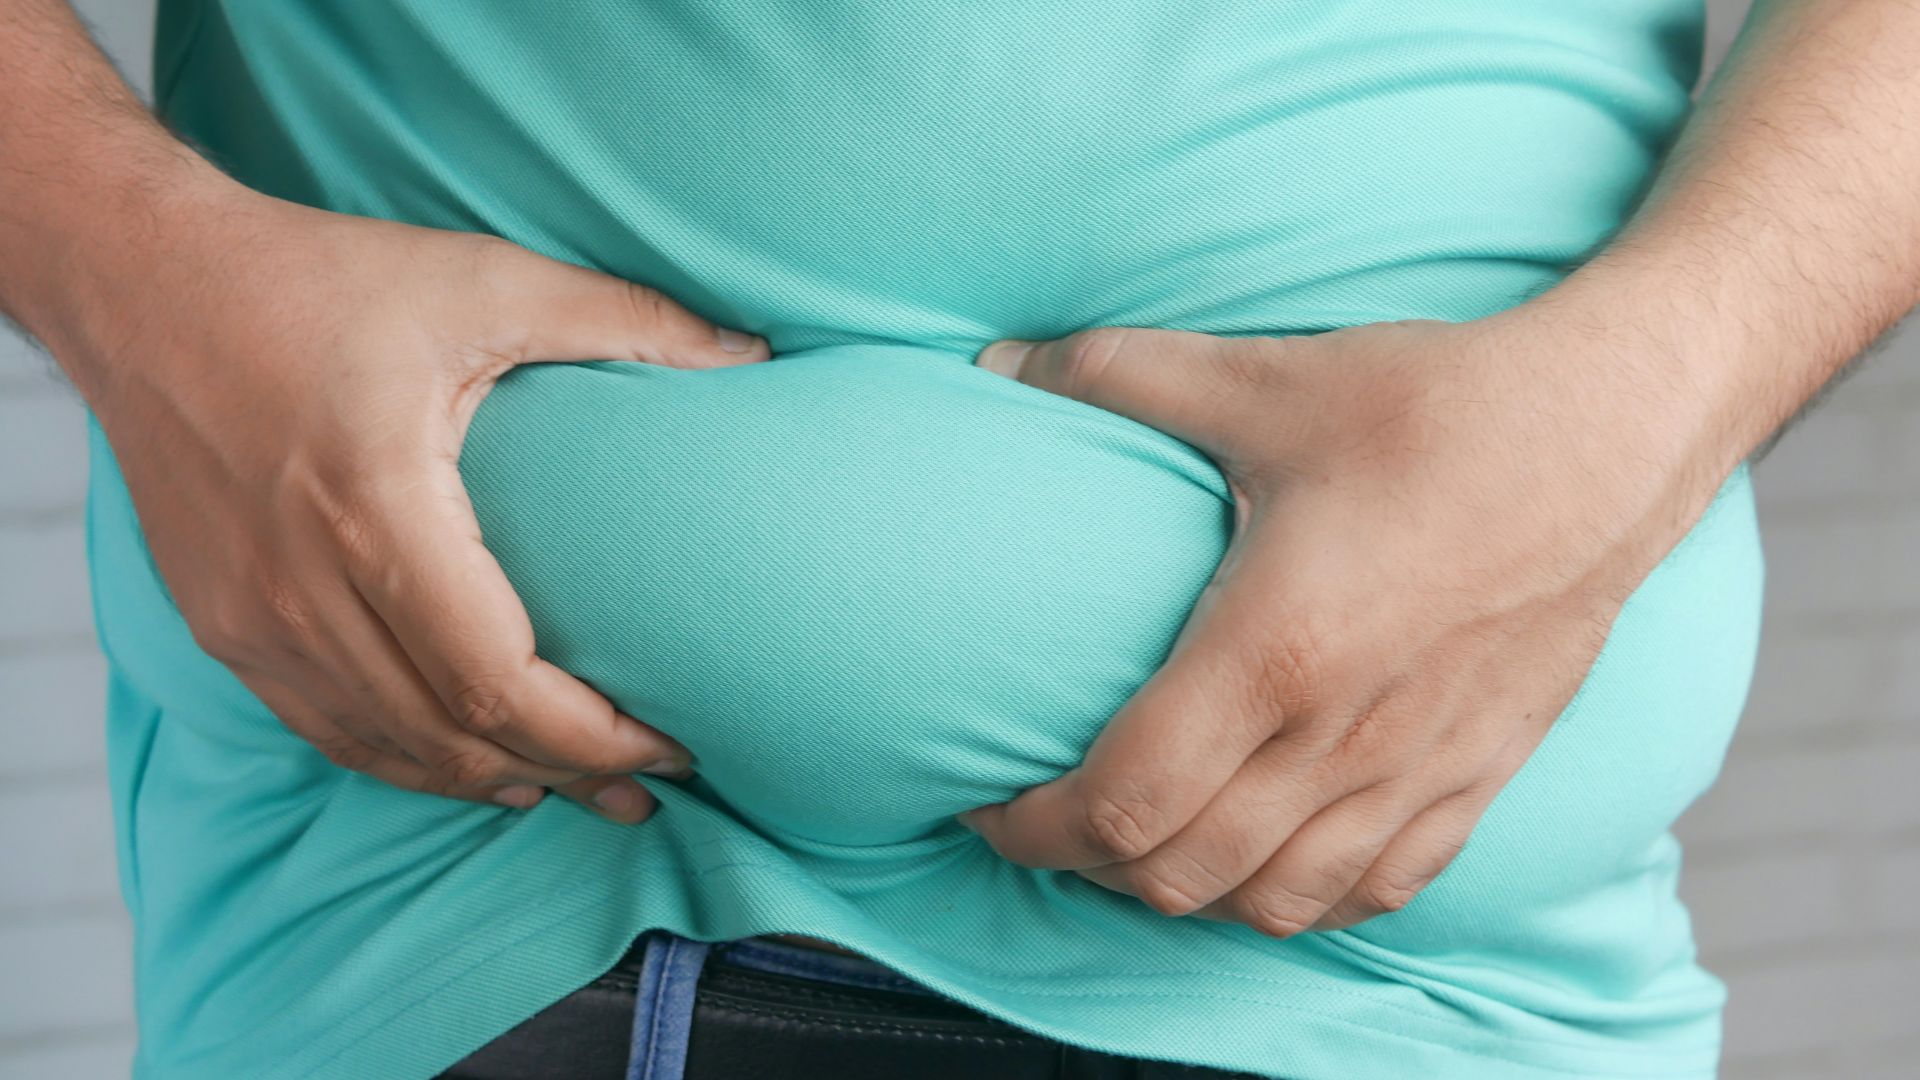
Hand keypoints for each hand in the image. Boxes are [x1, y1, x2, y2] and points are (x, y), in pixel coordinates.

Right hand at [51, 178, 768, 821]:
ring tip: (577, 792)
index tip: (670, 743)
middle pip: (453, 733)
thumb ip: (625, 320)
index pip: (498, 680)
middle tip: (647, 789)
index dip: (593, 735)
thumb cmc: (317, 278)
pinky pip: (326, 729)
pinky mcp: (223, 624)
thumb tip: (750, 356)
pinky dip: (408, 762)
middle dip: (565, 773)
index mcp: (376, 506)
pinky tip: (470, 767)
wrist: (144, 286)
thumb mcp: (482, 279)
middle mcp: (303, 584)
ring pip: (389, 748)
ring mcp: (251, 618)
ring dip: (490, 780)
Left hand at [958, 313, 1725, 933]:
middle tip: (1051, 818)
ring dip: (1187, 892)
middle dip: (1089, 867)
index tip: (989, 803)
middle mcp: (1342, 737)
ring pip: (1273, 902)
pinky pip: (1376, 891)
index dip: (1034, 827)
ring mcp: (1417, 771)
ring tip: (1145, 841)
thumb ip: (1117, 375)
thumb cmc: (1439, 407)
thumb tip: (995, 364)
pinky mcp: (1478, 777)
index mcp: (1275, 651)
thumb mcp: (1265, 379)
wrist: (1615, 432)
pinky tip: (1267, 855)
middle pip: (1181, 875)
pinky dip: (1300, 897)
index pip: (1123, 801)